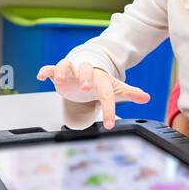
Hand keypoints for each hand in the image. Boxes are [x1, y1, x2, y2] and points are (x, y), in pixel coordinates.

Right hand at [35, 59, 149, 128]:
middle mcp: (86, 71)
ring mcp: (71, 71)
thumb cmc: (100, 82)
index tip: (109, 124)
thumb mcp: (114, 88)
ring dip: (64, 71)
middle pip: (87, 69)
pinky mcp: (58, 73)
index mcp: (101, 78)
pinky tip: (42, 76)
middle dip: (86, 77)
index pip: (107, 92)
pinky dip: (46, 70)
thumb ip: (130, 92)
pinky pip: (51, 68)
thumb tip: (147, 97)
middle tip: (86, 88)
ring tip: (61, 80)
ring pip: (66, 65)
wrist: (86, 71)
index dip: (109, 108)